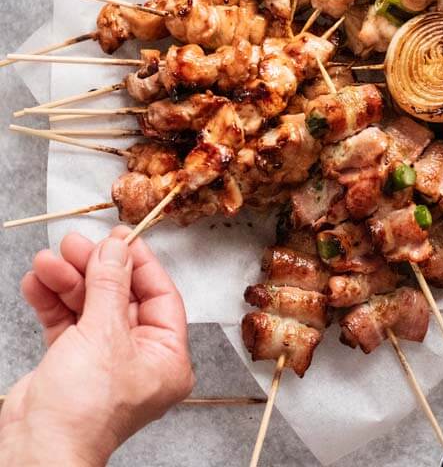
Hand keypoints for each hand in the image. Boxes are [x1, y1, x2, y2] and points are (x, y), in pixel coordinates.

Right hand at [0, 227, 193, 466]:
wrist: (35, 453)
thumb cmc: (82, 411)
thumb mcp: (103, 334)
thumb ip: (110, 284)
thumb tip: (117, 248)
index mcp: (166, 358)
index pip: (160, 294)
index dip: (138, 262)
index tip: (119, 237)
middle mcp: (139, 359)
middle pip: (121, 296)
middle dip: (94, 268)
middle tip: (74, 243)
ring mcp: (104, 362)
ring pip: (89, 306)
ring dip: (67, 281)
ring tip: (47, 260)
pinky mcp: (72, 364)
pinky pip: (66, 323)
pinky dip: (51, 302)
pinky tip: (37, 283)